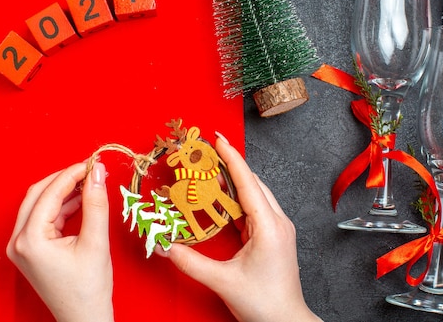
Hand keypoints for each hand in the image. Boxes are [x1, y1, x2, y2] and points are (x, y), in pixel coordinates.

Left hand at [6, 162, 113, 321]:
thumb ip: (96, 203)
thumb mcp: (96, 241)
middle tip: (91, 169)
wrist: (84, 318)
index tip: (93, 162)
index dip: (73, 174)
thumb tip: (97, 172)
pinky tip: (82, 201)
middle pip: (38, 194)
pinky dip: (62, 206)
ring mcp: (21, 246)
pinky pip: (44, 217)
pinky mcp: (30, 250)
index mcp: (30, 240)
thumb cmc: (89, 288)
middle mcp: (19, 241)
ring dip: (64, 191)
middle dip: (65, 179)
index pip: (50, 193)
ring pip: (40, 204)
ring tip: (90, 183)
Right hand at [156, 134, 321, 321]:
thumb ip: (191, 262)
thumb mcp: (223, 281)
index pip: (248, 182)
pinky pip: (254, 210)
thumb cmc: (264, 303)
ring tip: (209, 174)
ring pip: (255, 195)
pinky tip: (221, 202)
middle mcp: (277, 222)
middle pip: (253, 183)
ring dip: (233, 183)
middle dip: (229, 166)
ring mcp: (277, 229)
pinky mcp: (273, 237)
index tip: (217, 139)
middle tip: (206, 153)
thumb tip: (165, 246)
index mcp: (269, 226)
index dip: (231, 158)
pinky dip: (237, 201)